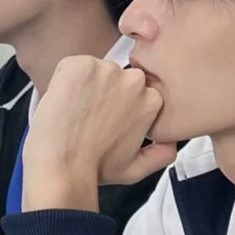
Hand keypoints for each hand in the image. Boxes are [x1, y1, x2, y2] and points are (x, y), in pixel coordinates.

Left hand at [22, 57, 176, 211]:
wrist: (62, 166)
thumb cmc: (94, 169)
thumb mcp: (136, 168)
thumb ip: (161, 155)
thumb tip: (172, 143)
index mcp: (151, 100)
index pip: (135, 91)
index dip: (118, 105)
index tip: (106, 120)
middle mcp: (134, 80)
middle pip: (117, 78)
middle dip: (105, 91)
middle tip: (90, 117)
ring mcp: (107, 70)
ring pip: (96, 71)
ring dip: (85, 86)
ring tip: (75, 112)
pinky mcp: (80, 65)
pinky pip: (73, 66)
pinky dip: (65, 80)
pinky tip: (64, 102)